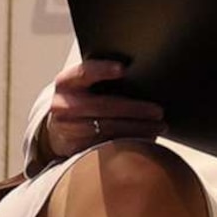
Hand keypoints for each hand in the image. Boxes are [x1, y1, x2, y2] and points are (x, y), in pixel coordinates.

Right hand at [41, 56, 163, 160]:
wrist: (58, 126)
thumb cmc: (80, 99)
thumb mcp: (82, 84)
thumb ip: (100, 77)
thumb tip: (138, 73)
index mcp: (66, 82)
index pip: (84, 72)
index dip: (102, 70)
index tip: (124, 69)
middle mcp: (62, 104)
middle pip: (102, 106)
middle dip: (134, 109)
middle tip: (157, 111)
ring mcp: (67, 128)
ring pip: (107, 128)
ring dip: (137, 128)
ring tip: (158, 126)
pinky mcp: (75, 147)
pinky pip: (106, 145)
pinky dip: (129, 142)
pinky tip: (146, 139)